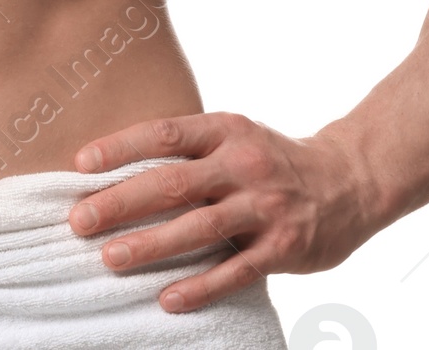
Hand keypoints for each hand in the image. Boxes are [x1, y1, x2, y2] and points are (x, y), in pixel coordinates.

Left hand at [67, 113, 385, 313]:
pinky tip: (169, 299)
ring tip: (110, 259)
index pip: (165, 134)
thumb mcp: (235, 137)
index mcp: (226, 129)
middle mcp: (243, 163)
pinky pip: (236, 270)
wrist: (350, 180)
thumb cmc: (272, 160)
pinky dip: (201, 286)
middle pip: (173, 182)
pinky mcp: (283, 246)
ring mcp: (264, 206)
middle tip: (79, 220)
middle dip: (121, 201)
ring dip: (152, 245)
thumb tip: (119, 169)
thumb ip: (190, 151)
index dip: (121, 147)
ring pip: (199, 227)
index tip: (80, 164)